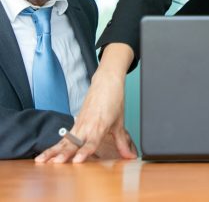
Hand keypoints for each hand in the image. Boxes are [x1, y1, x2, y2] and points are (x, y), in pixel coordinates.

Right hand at [35, 43, 136, 162]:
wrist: (107, 82)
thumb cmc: (113, 100)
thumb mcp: (120, 123)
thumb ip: (122, 142)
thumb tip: (130, 157)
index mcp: (100, 126)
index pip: (92, 142)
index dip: (85, 151)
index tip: (77, 160)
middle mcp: (87, 126)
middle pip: (75, 142)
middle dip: (66, 153)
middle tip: (58, 162)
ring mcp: (79, 124)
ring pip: (65, 140)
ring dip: (53, 151)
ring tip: (43, 161)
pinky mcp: (74, 123)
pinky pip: (63, 137)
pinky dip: (53, 146)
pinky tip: (44, 156)